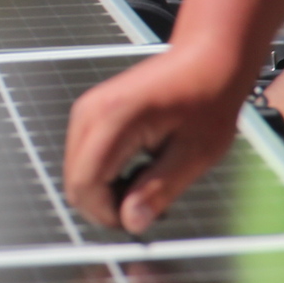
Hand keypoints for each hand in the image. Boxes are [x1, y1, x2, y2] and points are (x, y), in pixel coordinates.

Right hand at [63, 43, 252, 233]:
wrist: (208, 58)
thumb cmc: (208, 98)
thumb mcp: (194, 154)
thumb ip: (158, 190)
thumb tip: (131, 224)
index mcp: (113, 119)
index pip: (85, 186)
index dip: (110, 214)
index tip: (145, 219)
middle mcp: (90, 112)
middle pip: (75, 183)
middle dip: (107, 206)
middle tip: (150, 208)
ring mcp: (86, 110)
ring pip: (78, 174)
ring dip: (107, 191)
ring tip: (149, 186)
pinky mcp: (91, 113)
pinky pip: (85, 159)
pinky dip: (106, 175)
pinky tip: (139, 171)